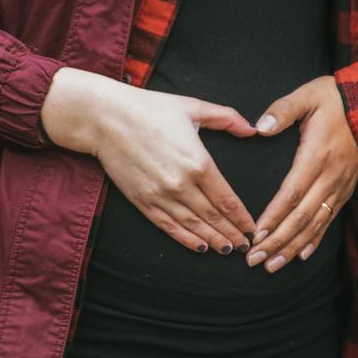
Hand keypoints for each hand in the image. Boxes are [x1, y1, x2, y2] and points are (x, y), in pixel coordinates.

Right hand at [41, 68, 257, 253]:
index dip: (242, 217)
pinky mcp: (142, 200)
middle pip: (213, 217)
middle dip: (232, 234)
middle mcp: (181, 183)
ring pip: (193, 226)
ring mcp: (160, 195)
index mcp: (198, 162)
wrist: (105, 118)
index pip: (227, 199)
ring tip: (228, 250)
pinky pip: (169, 226)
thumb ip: (226, 118)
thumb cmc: (149, 108)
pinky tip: (199, 247)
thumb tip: (252, 129)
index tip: (253, 227)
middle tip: (246, 246)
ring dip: (213, 240)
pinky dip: (186, 239)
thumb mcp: (193, 107)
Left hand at [246, 76, 357, 272]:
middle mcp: (329, 177)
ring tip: (272, 266)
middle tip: (254, 260)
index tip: (256, 234)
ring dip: (292, 247)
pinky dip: (315, 241)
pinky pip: (329, 220)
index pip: (291, 193)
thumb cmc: (336, 99)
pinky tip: (300, 256)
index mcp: (316, 156)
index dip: (273, 216)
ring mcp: (339, 187)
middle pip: (301, 218)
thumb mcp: (308, 96)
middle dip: (276, 242)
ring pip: (314, 225)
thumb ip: (283, 110)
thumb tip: (260, 127)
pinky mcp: (345, 190)